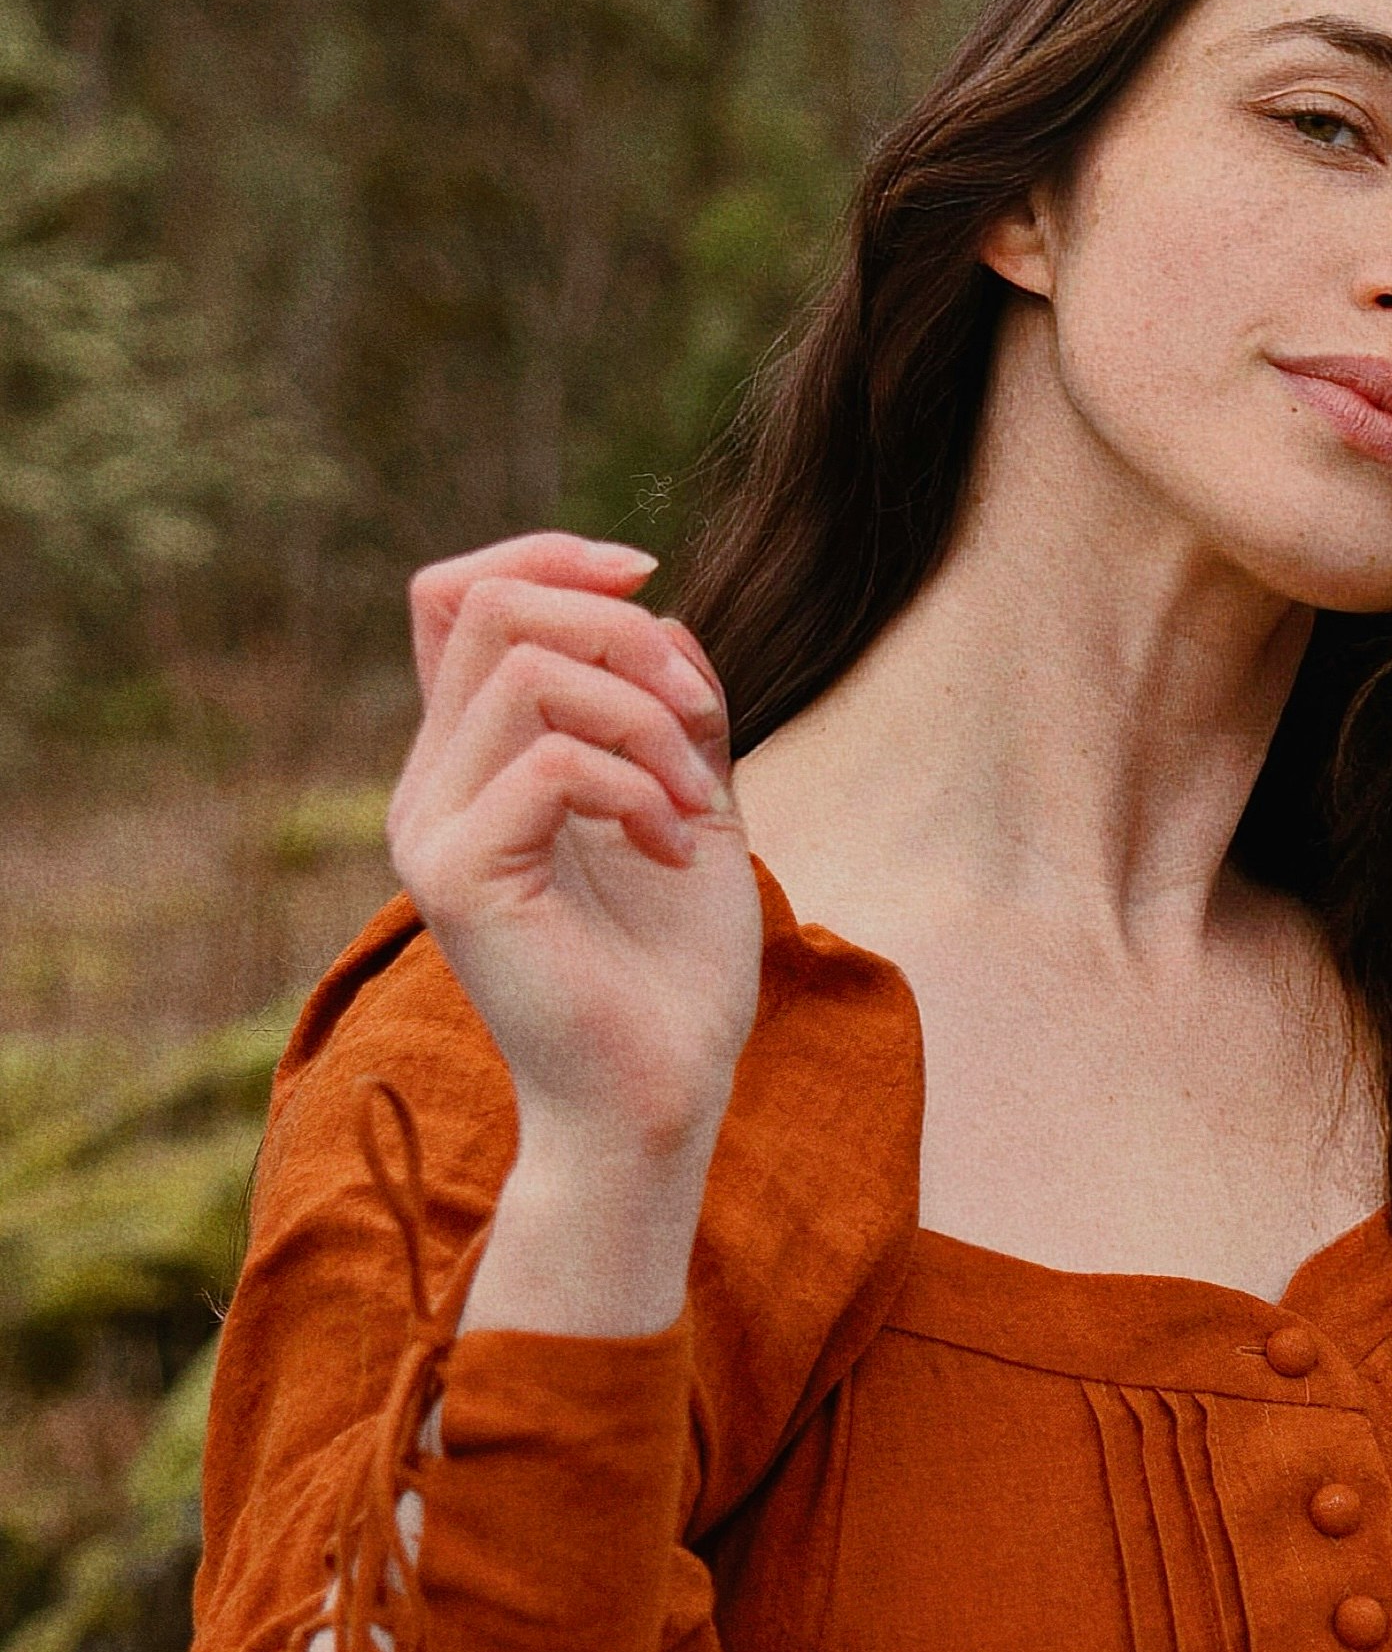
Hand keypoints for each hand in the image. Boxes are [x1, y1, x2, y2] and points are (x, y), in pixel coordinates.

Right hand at [387, 533, 764, 1330]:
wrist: (657, 1097)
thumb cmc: (674, 971)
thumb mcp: (692, 801)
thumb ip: (673, 706)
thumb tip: (660, 612)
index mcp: (475, 761)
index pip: (459, 595)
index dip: (547, 553)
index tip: (648, 575)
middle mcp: (432, 783)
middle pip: (491, 602)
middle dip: (622, 629)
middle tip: (698, 717)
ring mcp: (431, 828)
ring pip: (528, 668)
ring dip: (646, 718)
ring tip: (689, 803)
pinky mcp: (456, 876)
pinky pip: (547, 760)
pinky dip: (633, 785)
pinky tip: (667, 850)